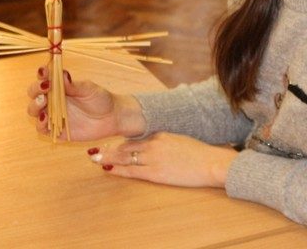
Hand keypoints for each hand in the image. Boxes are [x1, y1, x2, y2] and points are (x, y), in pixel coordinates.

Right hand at [27, 67, 145, 141]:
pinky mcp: (56, 130)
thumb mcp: (89, 89)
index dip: (42, 74)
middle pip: (35, 94)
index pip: (44, 78)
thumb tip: (62, 75)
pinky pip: (42, 129)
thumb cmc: (100, 99)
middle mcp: (53, 100)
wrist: (111, 118)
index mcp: (59, 86)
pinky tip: (45, 118)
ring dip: (35, 106)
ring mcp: (53, 115)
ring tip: (43, 101)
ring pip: (34, 111)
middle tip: (44, 88)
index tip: (43, 71)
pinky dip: (40, 124)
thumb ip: (74, 85)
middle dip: (35, 89)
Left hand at [87, 132, 238, 187]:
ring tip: (96, 159)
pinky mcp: (155, 172)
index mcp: (161, 134)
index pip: (136, 137)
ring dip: (109, 158)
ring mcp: (153, 158)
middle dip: (110, 149)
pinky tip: (108, 170)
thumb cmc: (201, 153)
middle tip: (95, 151)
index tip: (111, 142)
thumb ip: (168, 141)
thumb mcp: (182, 140)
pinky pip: (132, 170)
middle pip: (126, 145)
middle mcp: (154, 143)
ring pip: (125, 157)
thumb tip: (161, 144)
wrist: (210, 162)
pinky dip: (118, 170)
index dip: (121, 141)